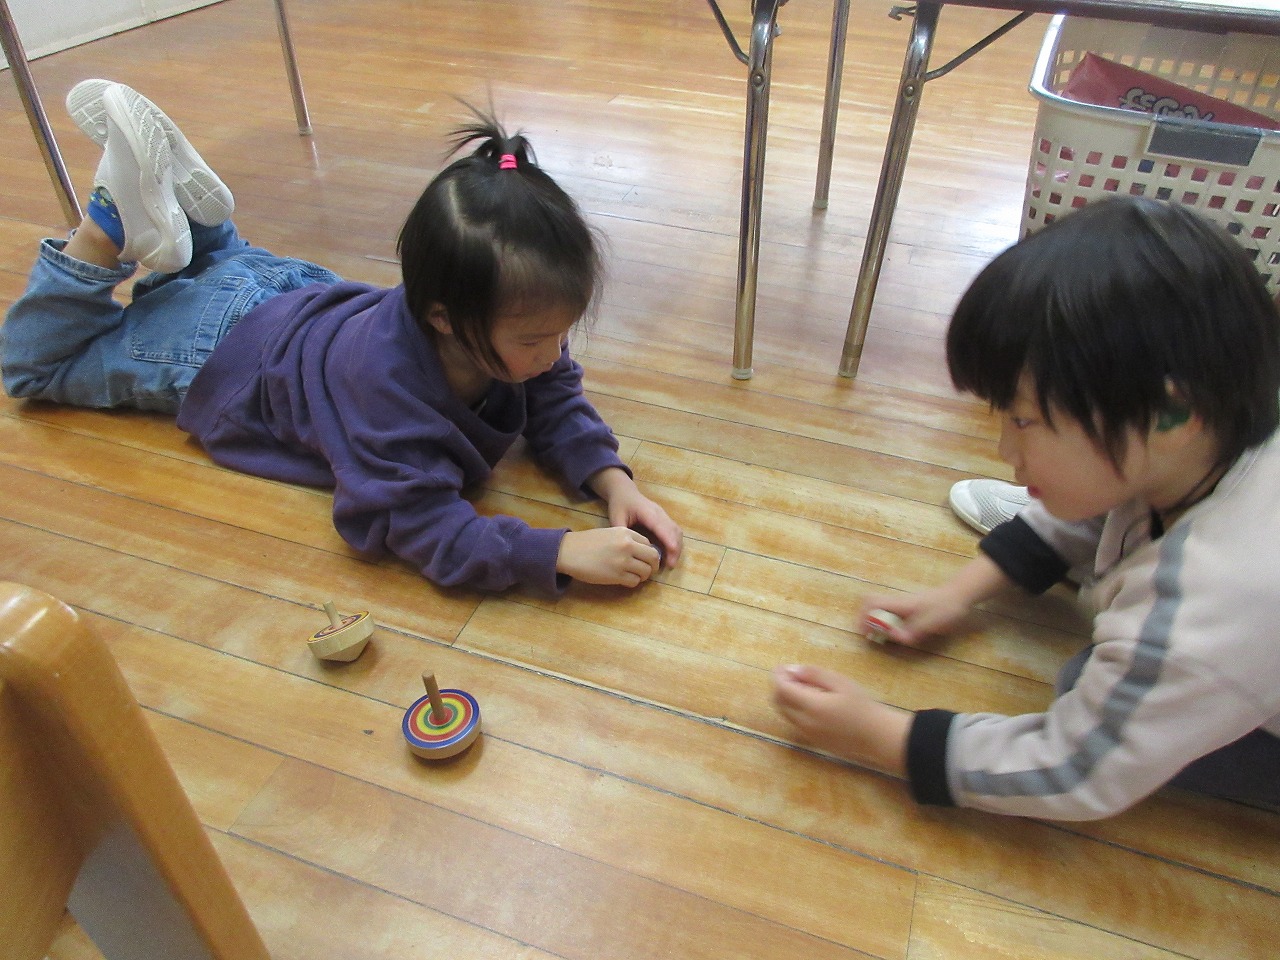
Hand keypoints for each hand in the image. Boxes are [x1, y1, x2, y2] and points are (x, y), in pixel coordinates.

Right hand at [556, 527, 660, 586]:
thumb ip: (627, 540)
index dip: (648, 553)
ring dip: (643, 576)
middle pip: (653, 557)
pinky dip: (633, 582)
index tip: (644, 559)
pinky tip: (625, 580)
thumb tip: (643, 553)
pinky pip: (634, 581)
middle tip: (648, 571)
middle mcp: (627, 545)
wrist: (569, 551)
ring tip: (636, 576)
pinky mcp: (617, 575)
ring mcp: (623, 561)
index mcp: (626, 532)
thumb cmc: (587, 543)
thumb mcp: (610, 533)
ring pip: (646, 571)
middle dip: (653, 566)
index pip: (648, 544)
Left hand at [589, 468, 683, 568]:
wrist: (624, 492)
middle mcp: (660, 513)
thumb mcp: (616, 518)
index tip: (671, 559)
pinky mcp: (664, 518)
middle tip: (671, 566)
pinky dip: (674, 542)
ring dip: (677, 546)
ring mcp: (664, 515)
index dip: (669, 544)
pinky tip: (669, 554)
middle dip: (675, 549)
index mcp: (649, 513)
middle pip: (674, 531)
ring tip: (671, 562)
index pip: (663, 529)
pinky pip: (674, 531)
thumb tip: (627, 551)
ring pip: (677, 531)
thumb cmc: (620, 504)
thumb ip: (622, 533)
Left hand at [771, 664, 909, 775]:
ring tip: (803, 687)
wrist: (876, 736)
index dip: (778, 676)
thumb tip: (792, 670)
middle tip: (792, 676)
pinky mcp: (813, 741)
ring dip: (786, 699)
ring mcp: (807, 734)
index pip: (782, 689)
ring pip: (785, 713)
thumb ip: (814, 674)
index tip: (782, 667)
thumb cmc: (862, 706)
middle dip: (780, 686)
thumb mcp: (840, 683)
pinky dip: (794, 710)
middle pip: (778, 702)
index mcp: (811, 706)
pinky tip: (811, 703)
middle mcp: (804, 722)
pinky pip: (795, 723)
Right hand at [858, 587, 971, 646]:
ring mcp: (903, 605)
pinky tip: (896, 633)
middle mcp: (898, 602)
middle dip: (865, 619)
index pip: (872, 602)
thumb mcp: (931, 623)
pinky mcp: (909, 609)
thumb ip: (912, 631)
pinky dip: (886, 623)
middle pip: (871, 603)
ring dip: (876, 622)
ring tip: (880, 636)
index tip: (865, 632)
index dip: (864, 616)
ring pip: (880, 609)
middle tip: (869, 635)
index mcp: (900, 604)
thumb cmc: (946, 608)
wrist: (959, 595)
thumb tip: (894, 638)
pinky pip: (890, 613)